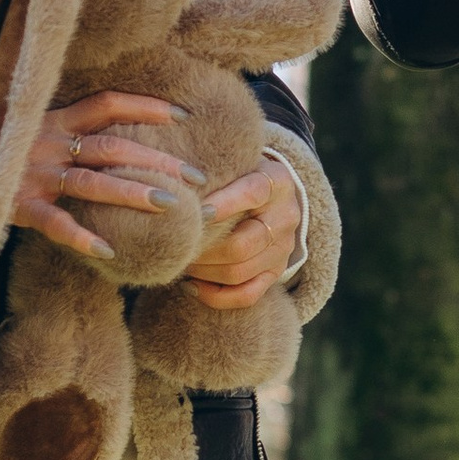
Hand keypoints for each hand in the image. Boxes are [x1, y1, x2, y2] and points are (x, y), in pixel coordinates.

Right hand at [12, 93, 204, 263]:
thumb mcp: (25, 132)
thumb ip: (60, 135)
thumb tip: (110, 146)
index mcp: (52, 121)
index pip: (106, 105)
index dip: (145, 107)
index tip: (183, 116)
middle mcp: (46, 142)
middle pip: (112, 147)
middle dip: (157, 160)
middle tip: (196, 177)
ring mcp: (32, 173)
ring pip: (91, 182)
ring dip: (132, 192)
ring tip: (170, 205)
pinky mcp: (16, 204)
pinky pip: (54, 222)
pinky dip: (80, 236)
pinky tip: (108, 251)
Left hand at [182, 154, 300, 313]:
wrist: (270, 194)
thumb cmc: (238, 175)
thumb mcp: (233, 164)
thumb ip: (212, 172)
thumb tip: (173, 185)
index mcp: (277, 182)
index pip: (252, 193)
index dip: (222, 204)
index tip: (194, 211)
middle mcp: (285, 217)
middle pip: (242, 244)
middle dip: (203, 249)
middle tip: (176, 245)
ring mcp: (282, 249)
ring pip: (239, 272)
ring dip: (202, 271)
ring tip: (180, 260)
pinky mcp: (275, 273)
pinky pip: (246, 295)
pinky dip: (215, 295)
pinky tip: (191, 285)